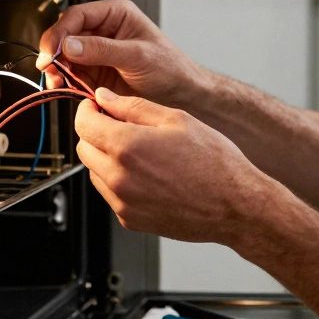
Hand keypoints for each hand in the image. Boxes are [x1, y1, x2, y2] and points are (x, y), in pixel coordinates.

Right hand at [37, 0, 208, 108]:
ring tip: (57, 81)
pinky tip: (66, 88)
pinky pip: (73, 74)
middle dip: (55, 52)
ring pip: (65, 56)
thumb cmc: (170, 68)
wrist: (182, 95)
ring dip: (58, 69)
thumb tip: (70, 44)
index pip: (77, 16)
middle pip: (66, 35)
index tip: (52, 50)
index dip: (60, 32)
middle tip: (49, 68)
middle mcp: (104, 30)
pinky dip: (65, 81)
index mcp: (116, 14)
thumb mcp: (137, 56)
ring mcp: (98, 52)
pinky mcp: (96, 73)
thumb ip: (103, 50)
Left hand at [74, 88, 274, 243]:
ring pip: (94, 172)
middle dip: (95, 132)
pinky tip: (148, 174)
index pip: (83, 123)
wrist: (234, 205)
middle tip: (120, 125)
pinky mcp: (129, 219)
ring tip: (141, 152)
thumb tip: (105, 98)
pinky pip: (110, 194)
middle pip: (83, 148)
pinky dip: (119, 181)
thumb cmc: (214, 162)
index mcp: (127, 146)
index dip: (88, 109)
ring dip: (106, 157)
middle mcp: (119, 177)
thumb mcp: (176, 119)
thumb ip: (133, 107)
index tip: (97, 106)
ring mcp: (122, 202)